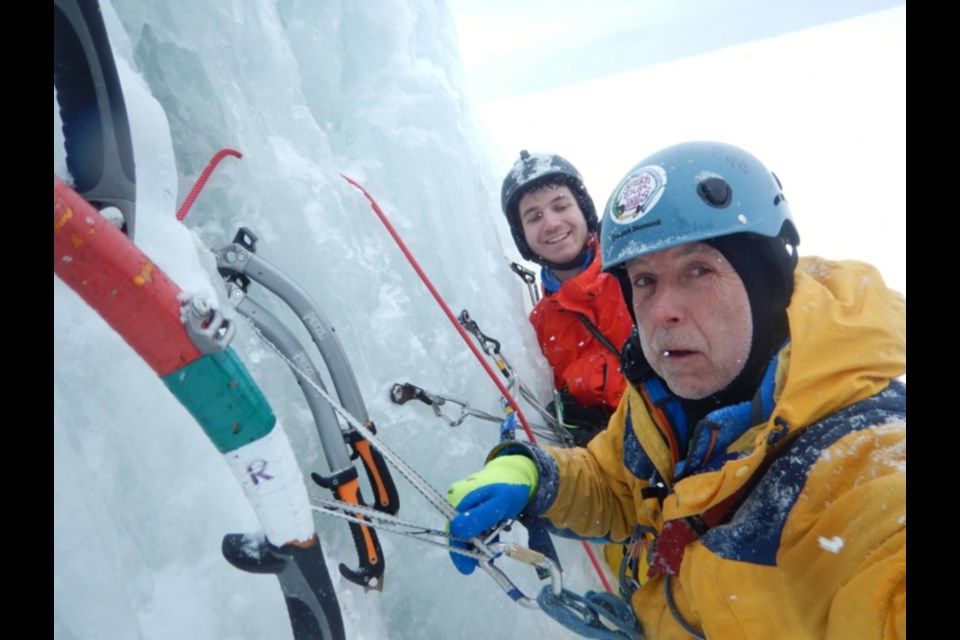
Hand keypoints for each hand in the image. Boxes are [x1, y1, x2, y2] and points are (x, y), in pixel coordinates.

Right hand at [445, 455, 537, 574]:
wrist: (517, 474)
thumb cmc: (509, 488)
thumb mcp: (498, 504)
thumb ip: (478, 517)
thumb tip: (456, 531)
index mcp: (458, 498)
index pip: (453, 531)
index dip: (460, 552)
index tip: (469, 569)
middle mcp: (455, 500)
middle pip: (458, 532)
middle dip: (473, 547)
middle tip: (492, 555)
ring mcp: (460, 502)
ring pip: (465, 530)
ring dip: (479, 541)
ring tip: (497, 544)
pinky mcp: (468, 505)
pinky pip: (471, 524)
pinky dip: (482, 532)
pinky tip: (494, 533)